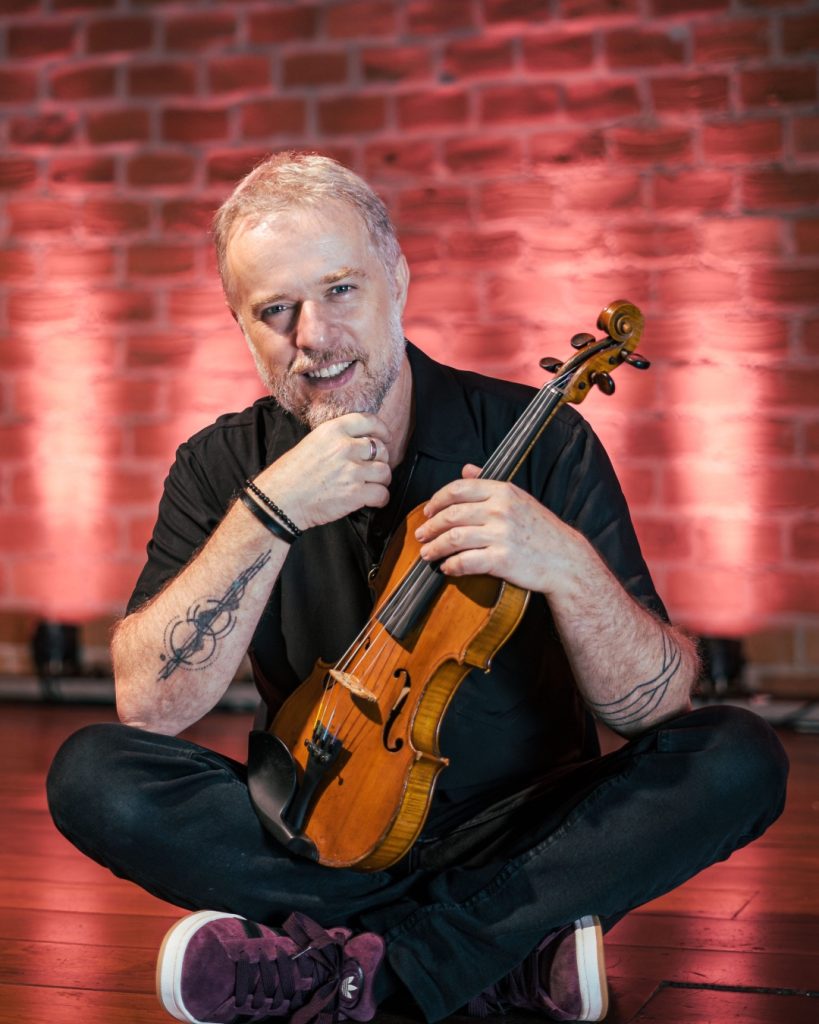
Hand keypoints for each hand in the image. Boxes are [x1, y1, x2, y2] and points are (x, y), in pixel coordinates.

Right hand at [254, 413, 391, 529]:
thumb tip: (360, 443)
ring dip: (382, 480)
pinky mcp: (355, 493)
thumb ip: (337, 440)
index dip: (382, 430)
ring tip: (374, 485)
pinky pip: (382, 494)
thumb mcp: (312, 443)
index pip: (369, 421)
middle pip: (381, 449)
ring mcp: (352, 471)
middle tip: (374, 468)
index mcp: (333, 431)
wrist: (280, 500)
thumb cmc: (291, 474)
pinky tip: (373, 500)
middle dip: (381, 460)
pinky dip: (381, 499)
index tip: (385, 437)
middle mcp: (345, 447)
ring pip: (385, 472)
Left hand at [414, 464, 586, 594]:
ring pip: (454, 538)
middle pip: (452, 515)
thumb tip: (466, 468)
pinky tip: (447, 567)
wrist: (566, 560)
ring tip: (427, 553)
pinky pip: (466, 562)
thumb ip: (489, 483)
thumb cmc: (541, 530)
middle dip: (431, 526)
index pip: (458, 489)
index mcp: (503, 491)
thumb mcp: (519, 498)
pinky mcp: (502, 560)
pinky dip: (452, 566)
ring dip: (435, 547)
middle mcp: (500, 510)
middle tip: (421, 535)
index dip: (437, 500)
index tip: (428, 511)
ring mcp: (501, 535)